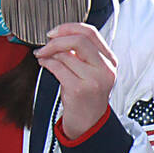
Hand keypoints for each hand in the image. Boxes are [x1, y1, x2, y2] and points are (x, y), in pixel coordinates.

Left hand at [34, 22, 116, 138]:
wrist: (89, 124)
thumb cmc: (87, 96)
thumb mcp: (92, 72)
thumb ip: (82, 53)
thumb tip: (59, 36)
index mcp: (110, 61)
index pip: (91, 33)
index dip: (69, 27)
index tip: (54, 32)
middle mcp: (105, 69)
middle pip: (79, 40)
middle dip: (57, 40)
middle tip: (46, 43)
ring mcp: (93, 80)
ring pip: (66, 55)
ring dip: (49, 53)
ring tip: (43, 56)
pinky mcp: (79, 90)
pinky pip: (58, 68)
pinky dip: (46, 63)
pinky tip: (44, 64)